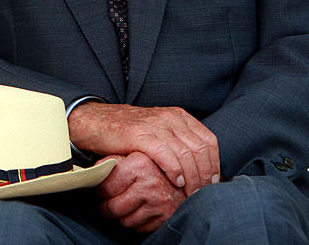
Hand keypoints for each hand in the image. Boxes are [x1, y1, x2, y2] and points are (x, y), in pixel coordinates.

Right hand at [68, 102, 219, 196]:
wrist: (94, 122)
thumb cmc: (127, 132)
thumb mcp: (158, 131)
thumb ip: (178, 142)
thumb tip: (202, 168)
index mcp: (178, 116)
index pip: (209, 141)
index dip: (214, 164)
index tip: (211, 183)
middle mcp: (169, 117)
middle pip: (200, 150)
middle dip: (204, 175)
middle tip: (201, 193)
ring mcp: (154, 124)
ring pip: (186, 154)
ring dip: (191, 178)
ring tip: (188, 193)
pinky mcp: (139, 134)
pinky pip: (165, 154)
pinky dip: (174, 170)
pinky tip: (175, 181)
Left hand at [97, 152, 184, 232]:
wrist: (186, 177)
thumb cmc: (153, 165)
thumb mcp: (133, 155)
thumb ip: (113, 161)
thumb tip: (95, 171)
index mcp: (139, 165)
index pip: (105, 187)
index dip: (100, 190)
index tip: (102, 190)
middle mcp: (150, 184)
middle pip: (113, 208)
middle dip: (107, 207)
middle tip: (108, 202)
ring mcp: (159, 203)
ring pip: (125, 221)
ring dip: (123, 215)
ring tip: (126, 204)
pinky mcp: (166, 217)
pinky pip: (140, 228)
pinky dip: (137, 222)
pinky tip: (140, 210)